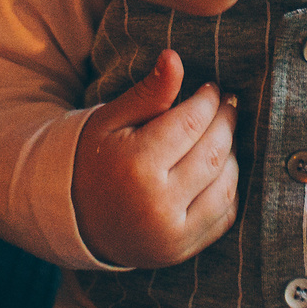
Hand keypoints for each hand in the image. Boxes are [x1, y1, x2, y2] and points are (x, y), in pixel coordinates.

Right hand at [71, 48, 238, 268]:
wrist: (74, 218)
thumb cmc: (93, 159)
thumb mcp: (111, 120)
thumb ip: (147, 92)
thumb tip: (175, 57)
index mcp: (136, 165)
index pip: (192, 122)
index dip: (208, 100)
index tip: (212, 88)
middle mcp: (158, 204)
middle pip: (214, 152)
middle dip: (226, 123)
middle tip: (228, 105)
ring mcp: (172, 233)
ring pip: (226, 185)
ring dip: (232, 154)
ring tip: (224, 134)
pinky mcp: (182, 250)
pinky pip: (224, 215)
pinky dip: (228, 188)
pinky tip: (220, 168)